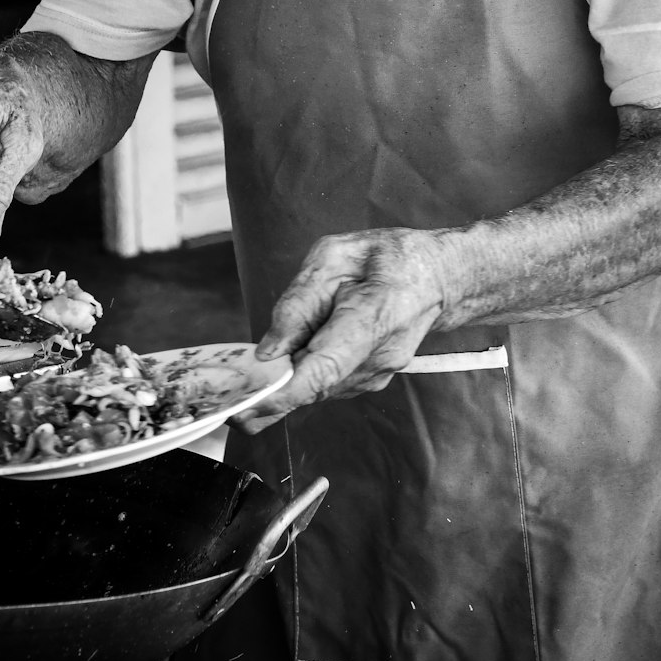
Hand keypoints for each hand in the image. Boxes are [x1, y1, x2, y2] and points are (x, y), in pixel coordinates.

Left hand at [230, 228, 446, 434]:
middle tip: (221, 397)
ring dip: (281, 384)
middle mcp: (379, 357)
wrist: (439, 277)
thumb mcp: (335, 255)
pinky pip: (325, 383)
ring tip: (248, 372)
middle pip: (313, 386)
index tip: (246, 405)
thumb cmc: (389, 258)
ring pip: (316, 388)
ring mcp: (377, 375)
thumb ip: (299, 300)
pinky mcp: (369, 381)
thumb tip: (268, 350)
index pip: (324, 368)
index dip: (283, 392)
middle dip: (266, 394)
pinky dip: (299, 377)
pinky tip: (283, 361)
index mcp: (374, 317)